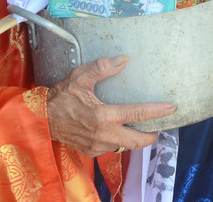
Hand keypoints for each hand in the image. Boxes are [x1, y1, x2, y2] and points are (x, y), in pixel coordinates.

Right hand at [47, 56, 176, 155]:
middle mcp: (103, 135)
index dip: (157, 111)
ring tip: (141, 126)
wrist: (41, 119)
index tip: (172, 107)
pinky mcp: (91, 151)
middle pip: (138, 141)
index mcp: (103, 116)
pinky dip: (120, 140)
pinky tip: (119, 129)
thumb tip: (123, 60)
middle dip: (152, 135)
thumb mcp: (80, 77)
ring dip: (135, 138)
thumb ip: (102, 68)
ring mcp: (98, 146)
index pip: (137, 114)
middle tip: (160, 125)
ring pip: (125, 146)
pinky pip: (112, 147)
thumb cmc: (61, 97)